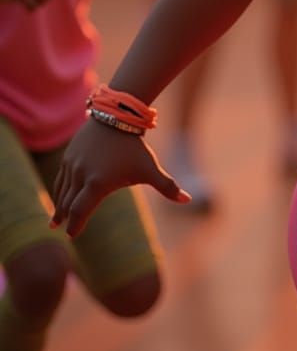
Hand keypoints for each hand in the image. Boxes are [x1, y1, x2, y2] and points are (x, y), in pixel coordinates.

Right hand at [50, 119, 190, 237]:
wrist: (117, 116)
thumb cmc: (134, 147)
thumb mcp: (150, 168)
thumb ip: (167, 187)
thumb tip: (187, 200)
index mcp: (98, 184)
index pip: (80, 211)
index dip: (75, 225)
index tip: (71, 235)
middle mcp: (81, 176)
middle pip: (68, 203)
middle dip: (64, 216)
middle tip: (59, 228)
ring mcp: (72, 165)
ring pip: (63, 190)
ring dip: (59, 205)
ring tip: (56, 218)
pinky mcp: (69, 156)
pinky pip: (61, 177)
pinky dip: (59, 189)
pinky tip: (60, 195)